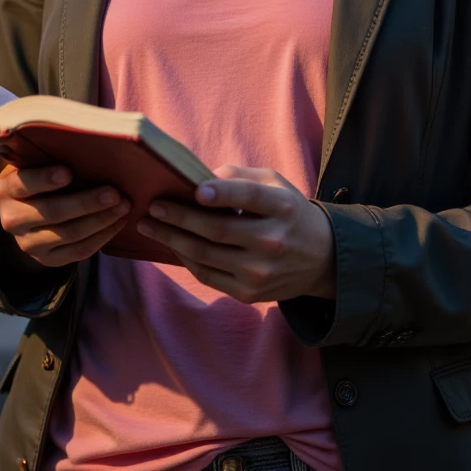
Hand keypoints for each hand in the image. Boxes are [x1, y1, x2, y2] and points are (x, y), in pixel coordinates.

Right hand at [0, 164, 129, 266]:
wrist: (28, 214)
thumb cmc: (41, 178)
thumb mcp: (36, 164)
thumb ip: (53, 157)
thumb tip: (92, 145)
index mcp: (7, 189)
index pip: (23, 184)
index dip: (44, 179)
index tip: (69, 172)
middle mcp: (13, 219)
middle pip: (52, 212)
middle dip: (86, 202)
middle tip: (114, 193)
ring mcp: (29, 244)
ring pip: (70, 233)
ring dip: (102, 220)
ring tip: (124, 206)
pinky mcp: (48, 259)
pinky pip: (79, 251)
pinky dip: (103, 236)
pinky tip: (118, 222)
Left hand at [137, 164, 335, 303]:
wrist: (322, 259)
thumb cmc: (289, 212)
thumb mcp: (276, 184)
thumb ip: (240, 177)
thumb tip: (199, 178)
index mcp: (282, 207)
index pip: (250, 198)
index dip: (222, 194)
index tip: (196, 190)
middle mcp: (273, 241)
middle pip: (218, 230)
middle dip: (179, 218)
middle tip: (153, 206)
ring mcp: (260, 271)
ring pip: (206, 255)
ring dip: (172, 239)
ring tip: (149, 225)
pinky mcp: (249, 293)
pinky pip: (207, 275)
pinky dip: (185, 258)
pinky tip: (171, 244)